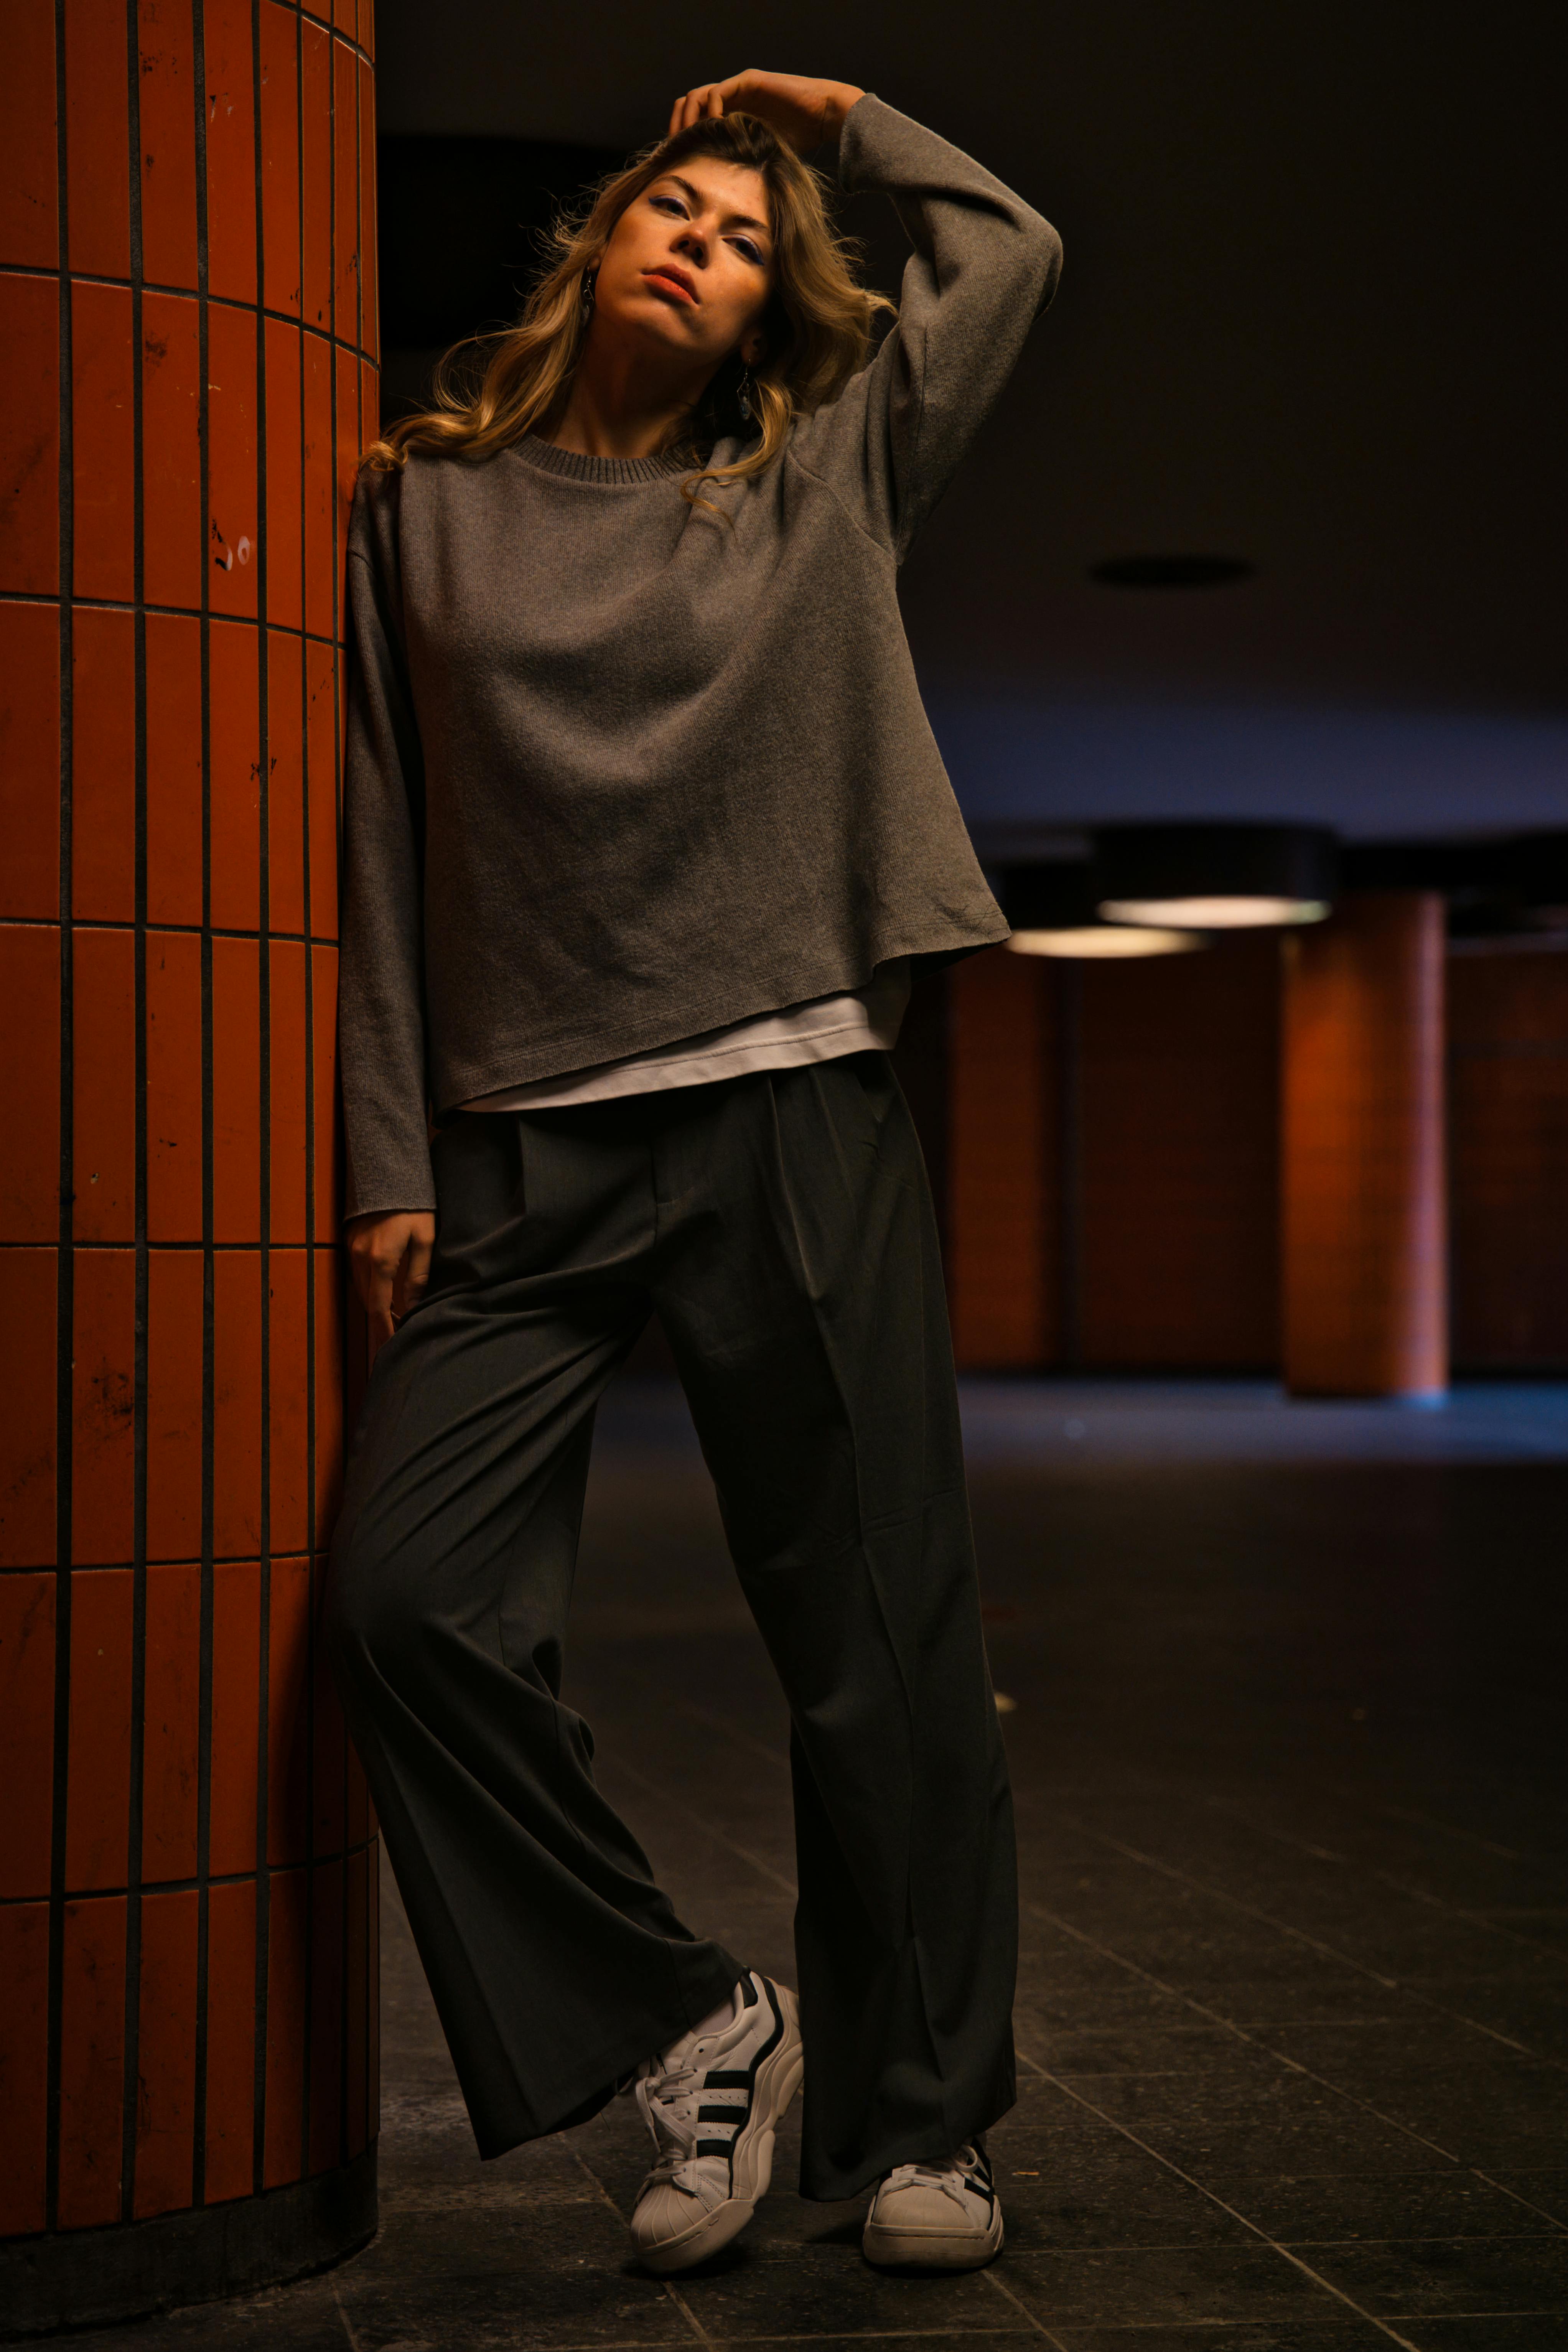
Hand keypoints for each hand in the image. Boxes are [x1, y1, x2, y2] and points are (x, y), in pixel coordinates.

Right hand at [346, 1209, 435, 1355]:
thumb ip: (418, 1275)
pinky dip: (369, 1289)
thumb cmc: (414, 1206)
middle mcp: (361, 1257)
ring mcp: (352, 1249)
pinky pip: (357, 1274)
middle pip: (368, 1301)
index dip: (384, 1330)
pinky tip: (382, 1295)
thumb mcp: (424, 1239)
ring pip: (361, 1289)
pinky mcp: (349, 1240)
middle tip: (393, 1338)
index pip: (380, 1307)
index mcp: (381, 1260)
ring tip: (391, 1321)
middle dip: (380, 1322)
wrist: (389, 1173)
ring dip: (374, 1306)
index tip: (389, 1347)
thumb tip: (412, 1306)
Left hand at [667, 72, 865, 154]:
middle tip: (675, 150)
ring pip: (697, 96)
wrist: (824, 116)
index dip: (681, 138)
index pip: (694, 121)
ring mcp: (738, 89)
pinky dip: (711, 111)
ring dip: (689, 118)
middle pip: (688, 106)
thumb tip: (723, 202)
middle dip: (678, 127)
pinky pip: (717, 92)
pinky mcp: (748, 82)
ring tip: (690, 140)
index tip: (676, 160)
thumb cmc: (800, 141)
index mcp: (730, 116)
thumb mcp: (761, 158)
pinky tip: (715, 131)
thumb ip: (742, 166)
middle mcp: (730, 99)